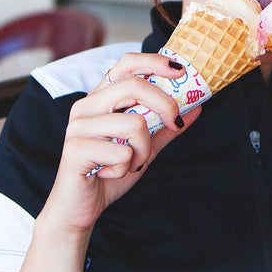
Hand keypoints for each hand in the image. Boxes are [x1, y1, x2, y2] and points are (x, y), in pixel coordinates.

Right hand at [38, 52, 201, 234]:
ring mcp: (78, 125)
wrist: (80, 209)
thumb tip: (196, 106)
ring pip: (133, 123)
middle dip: (165, 104)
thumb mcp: (145, 146)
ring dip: (144, 149)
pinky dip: (127, 167)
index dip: (155, 62)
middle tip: (174, 123)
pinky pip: (121, 152)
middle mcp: (87, 105)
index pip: (127, 63)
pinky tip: (112, 173)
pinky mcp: (75, 148)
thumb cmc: (110, 172)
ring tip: (133, 162)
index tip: (180, 71)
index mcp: (102, 97)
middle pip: (135, 86)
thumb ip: (166, 126)